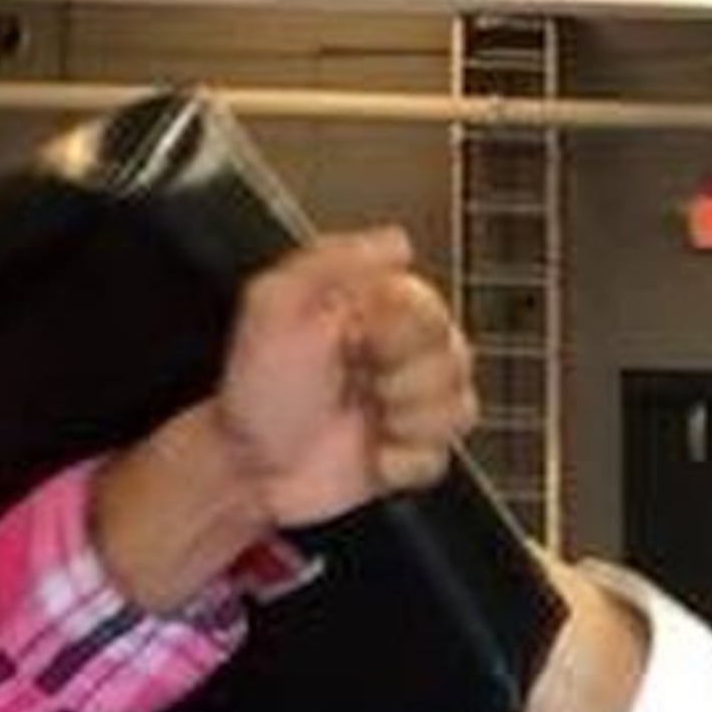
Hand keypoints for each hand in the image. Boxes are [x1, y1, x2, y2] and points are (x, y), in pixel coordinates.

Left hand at [210, 233, 476, 526]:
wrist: (251, 468)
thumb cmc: (255, 390)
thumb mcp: (275, 305)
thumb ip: (331, 260)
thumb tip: (397, 242)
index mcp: (373, 311)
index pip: (431, 309)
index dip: (400, 331)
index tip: (358, 340)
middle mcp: (399, 355)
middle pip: (456, 357)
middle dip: (405, 378)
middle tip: (360, 383)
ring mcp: (409, 405)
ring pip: (460, 408)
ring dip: (409, 420)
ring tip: (367, 420)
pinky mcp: (412, 453)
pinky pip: (444, 455)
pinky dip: (407, 461)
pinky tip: (374, 454)